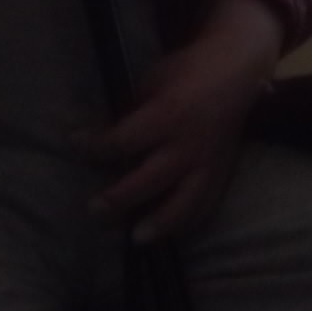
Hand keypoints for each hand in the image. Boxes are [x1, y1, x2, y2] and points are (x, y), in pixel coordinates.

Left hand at [83, 0, 283, 242]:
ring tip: (136, 238)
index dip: (95, 145)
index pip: (123, 139)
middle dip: (120, 198)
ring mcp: (208, 164)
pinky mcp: (223, 174)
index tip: (74, 144)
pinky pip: (207, 206)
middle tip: (94, 211)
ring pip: (184, 203)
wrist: (237, 72)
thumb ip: (131, 112)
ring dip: (159, 224)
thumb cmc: (186, 72)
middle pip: (149, 180)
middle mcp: (188, 144)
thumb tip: (100, 135)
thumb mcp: (152, 81)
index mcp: (167, 114)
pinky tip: (168, 235)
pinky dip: (188, 223)